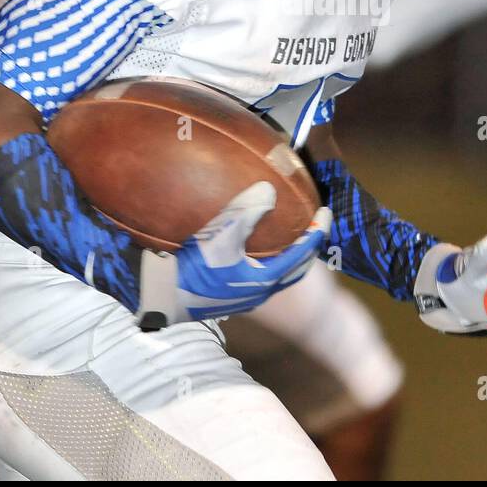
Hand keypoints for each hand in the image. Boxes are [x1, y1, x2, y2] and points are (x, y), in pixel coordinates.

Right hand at [136, 181, 330, 329]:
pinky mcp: (228, 295)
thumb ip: (246, 212)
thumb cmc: (193, 270)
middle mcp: (259, 292)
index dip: (317, 231)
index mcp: (266, 281)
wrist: (161, 296)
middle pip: (296, 270)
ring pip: (278, 276)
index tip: (325, 212)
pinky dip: (267, 260)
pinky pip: (259, 276)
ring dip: (288, 256)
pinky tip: (253, 247)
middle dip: (308, 248)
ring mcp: (243, 296)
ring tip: (287, 234)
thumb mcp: (221, 236)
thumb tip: (269, 190)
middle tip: (313, 226)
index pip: (303, 254)